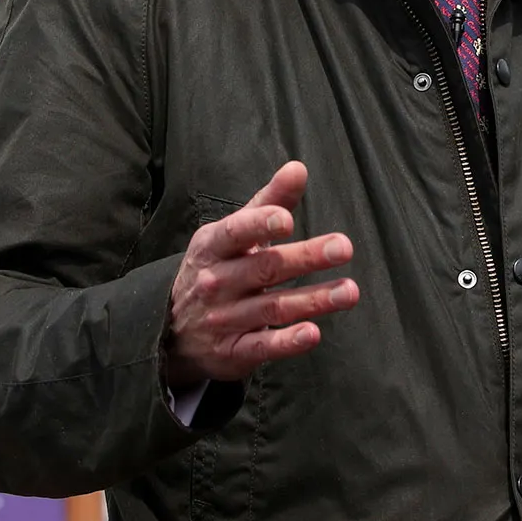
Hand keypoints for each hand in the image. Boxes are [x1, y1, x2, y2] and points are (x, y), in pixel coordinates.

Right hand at [161, 161, 359, 388]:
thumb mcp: (233, 234)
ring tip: (350, 291)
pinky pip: (261, 346)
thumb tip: (298, 168)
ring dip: (313, 300)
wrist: (172, 331)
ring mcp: (223, 319)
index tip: (288, 219)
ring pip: (272, 308)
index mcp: (213, 247)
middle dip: (305, 257)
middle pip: (265, 268)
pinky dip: (286, 342)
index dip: (260, 225)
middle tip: (343, 247)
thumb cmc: (217, 268)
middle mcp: (216, 282)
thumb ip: (268, 202)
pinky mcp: (233, 352)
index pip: (236, 233)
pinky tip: (313, 333)